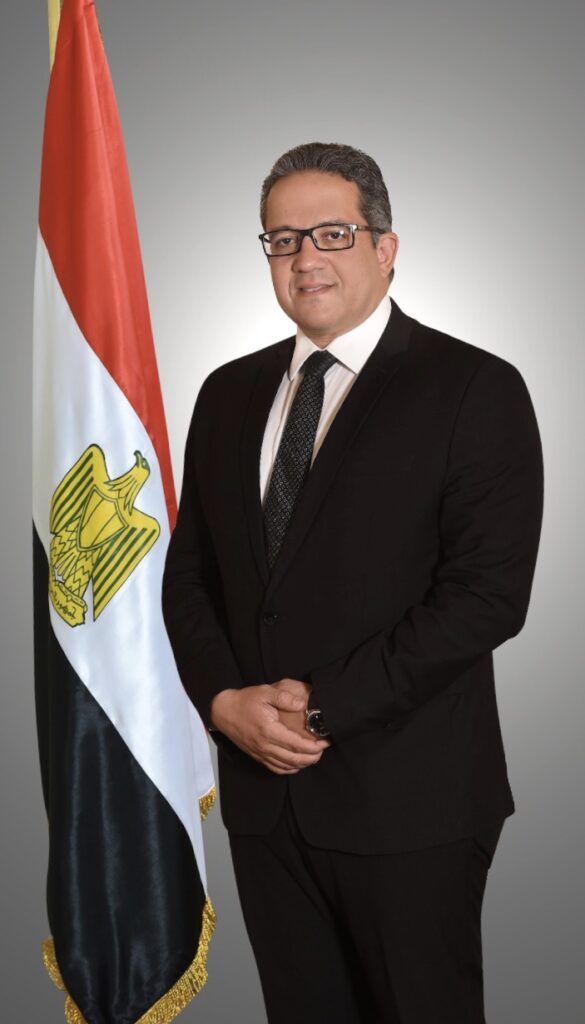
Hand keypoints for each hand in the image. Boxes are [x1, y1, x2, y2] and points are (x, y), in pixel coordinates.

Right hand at [210, 684, 328, 774]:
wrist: (224, 712)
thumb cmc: (245, 701)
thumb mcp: (265, 692)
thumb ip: (284, 697)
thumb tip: (302, 704)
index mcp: (269, 731)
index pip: (296, 744)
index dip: (313, 746)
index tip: (325, 742)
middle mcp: (265, 746)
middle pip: (294, 759)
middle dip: (312, 757)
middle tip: (323, 750)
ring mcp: (260, 753)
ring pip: (286, 766)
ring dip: (303, 764)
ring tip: (314, 756)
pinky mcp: (257, 755)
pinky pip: (275, 768)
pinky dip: (289, 769)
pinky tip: (297, 764)